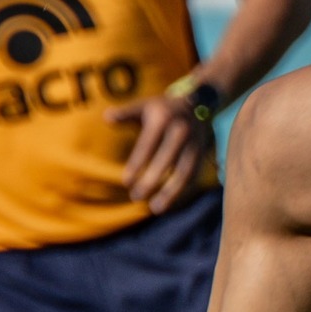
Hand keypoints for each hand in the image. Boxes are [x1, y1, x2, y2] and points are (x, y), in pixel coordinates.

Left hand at [109, 93, 214, 212]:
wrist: (199, 103)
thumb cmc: (163, 108)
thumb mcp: (145, 106)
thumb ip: (126, 113)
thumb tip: (107, 117)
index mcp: (163, 118)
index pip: (148, 145)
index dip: (137, 165)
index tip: (126, 182)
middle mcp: (181, 131)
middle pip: (167, 160)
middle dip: (152, 181)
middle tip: (136, 197)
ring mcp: (195, 143)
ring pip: (185, 171)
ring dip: (171, 192)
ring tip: (156, 208)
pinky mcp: (203, 153)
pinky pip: (194, 175)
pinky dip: (182, 191)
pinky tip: (170, 203)